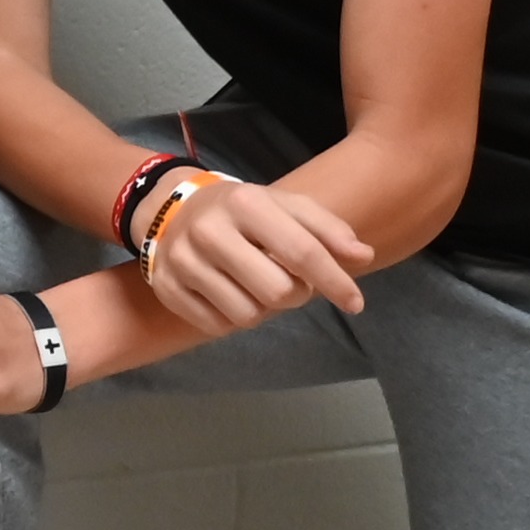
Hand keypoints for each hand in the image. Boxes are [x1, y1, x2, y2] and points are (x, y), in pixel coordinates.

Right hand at [147, 181, 371, 335]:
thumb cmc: (242, 211)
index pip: (302, 252)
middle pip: (278, 293)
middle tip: (288, 280)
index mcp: (245, 203)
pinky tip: (227, 293)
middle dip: (296, 294)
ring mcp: (183, 260)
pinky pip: (217, 327)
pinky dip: (232, 318)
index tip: (355, 303)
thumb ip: (327, 229)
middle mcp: (209, 230)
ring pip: (247, 316)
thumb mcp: (285, 206)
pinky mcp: (165, 287)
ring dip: (263, 309)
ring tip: (254, 285)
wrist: (171, 209)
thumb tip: (364, 256)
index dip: (335, 281)